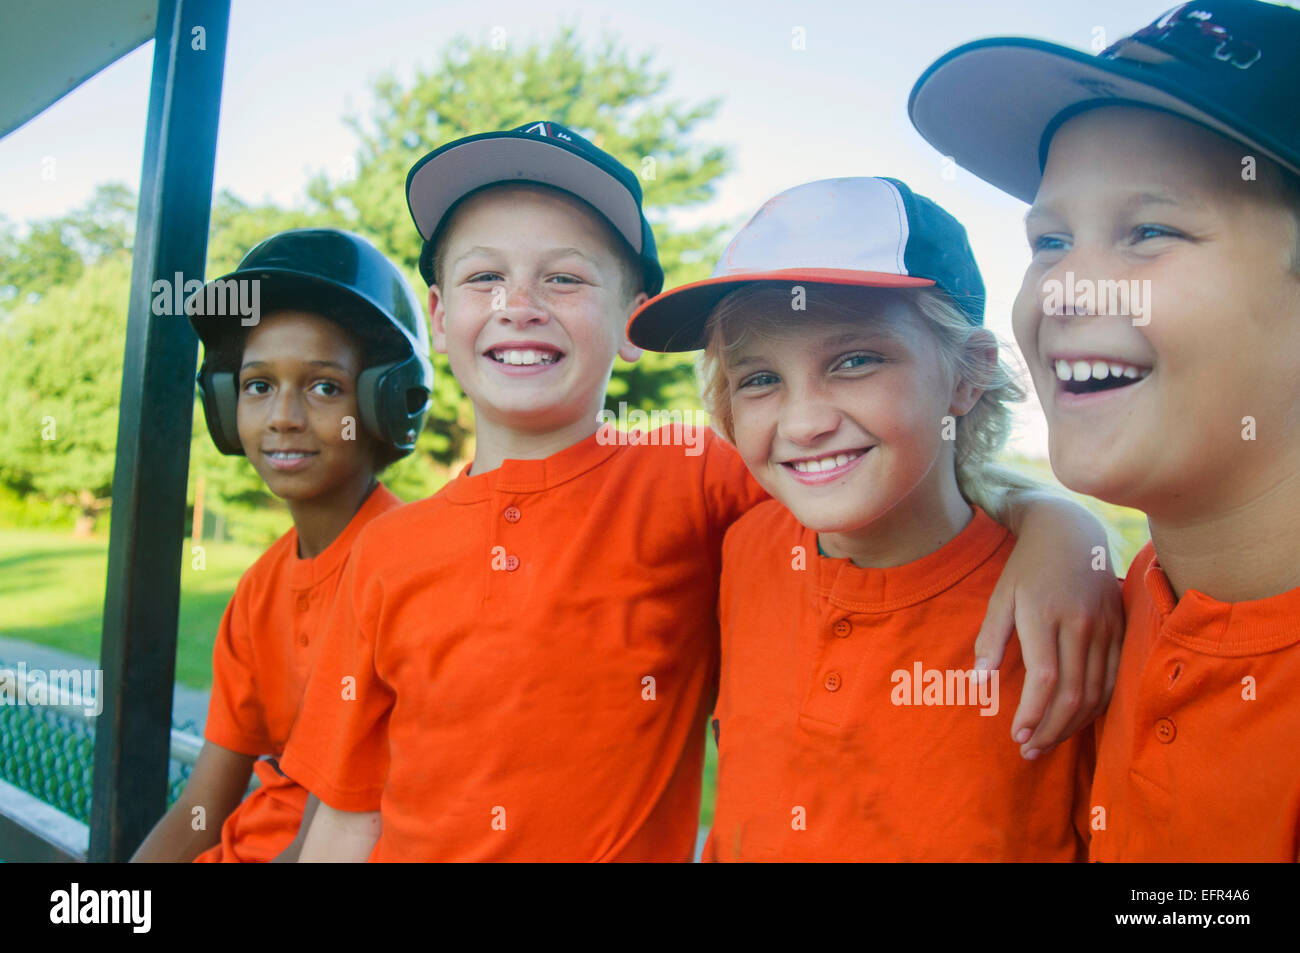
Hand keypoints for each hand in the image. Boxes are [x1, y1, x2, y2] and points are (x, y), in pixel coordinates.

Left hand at [978, 495, 1124, 757]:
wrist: (1071, 532)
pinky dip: (1096, 706)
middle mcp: (1079, 624)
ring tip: (1047, 742)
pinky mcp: (1120, 630)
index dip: (1033, 713)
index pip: (1044, 678)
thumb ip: (990, 639)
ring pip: (1096, 691)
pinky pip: (1113, 679)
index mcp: (1044, 615)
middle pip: (1073, 692)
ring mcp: (1104, 627)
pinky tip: (1075, 719)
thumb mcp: (1001, 596)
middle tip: (1030, 750)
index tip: (1017, 735)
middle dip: (1051, 729)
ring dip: (1072, 725)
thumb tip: (980, 682)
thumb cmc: (1027, 567)